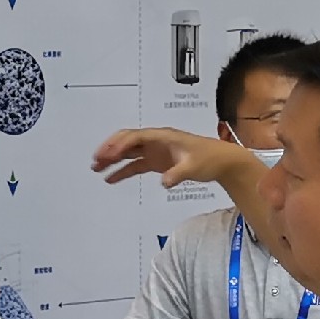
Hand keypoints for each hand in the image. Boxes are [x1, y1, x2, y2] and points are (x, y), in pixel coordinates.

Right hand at [90, 126, 250, 191]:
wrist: (222, 161)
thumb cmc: (210, 158)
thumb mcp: (194, 166)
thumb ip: (177, 174)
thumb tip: (164, 182)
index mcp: (163, 136)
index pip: (135, 137)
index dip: (120, 145)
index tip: (110, 155)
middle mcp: (156, 141)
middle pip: (126, 141)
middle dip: (110, 149)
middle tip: (96, 159)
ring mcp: (155, 151)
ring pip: (127, 152)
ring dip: (112, 159)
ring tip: (96, 168)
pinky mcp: (157, 162)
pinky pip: (135, 165)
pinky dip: (123, 171)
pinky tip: (111, 179)